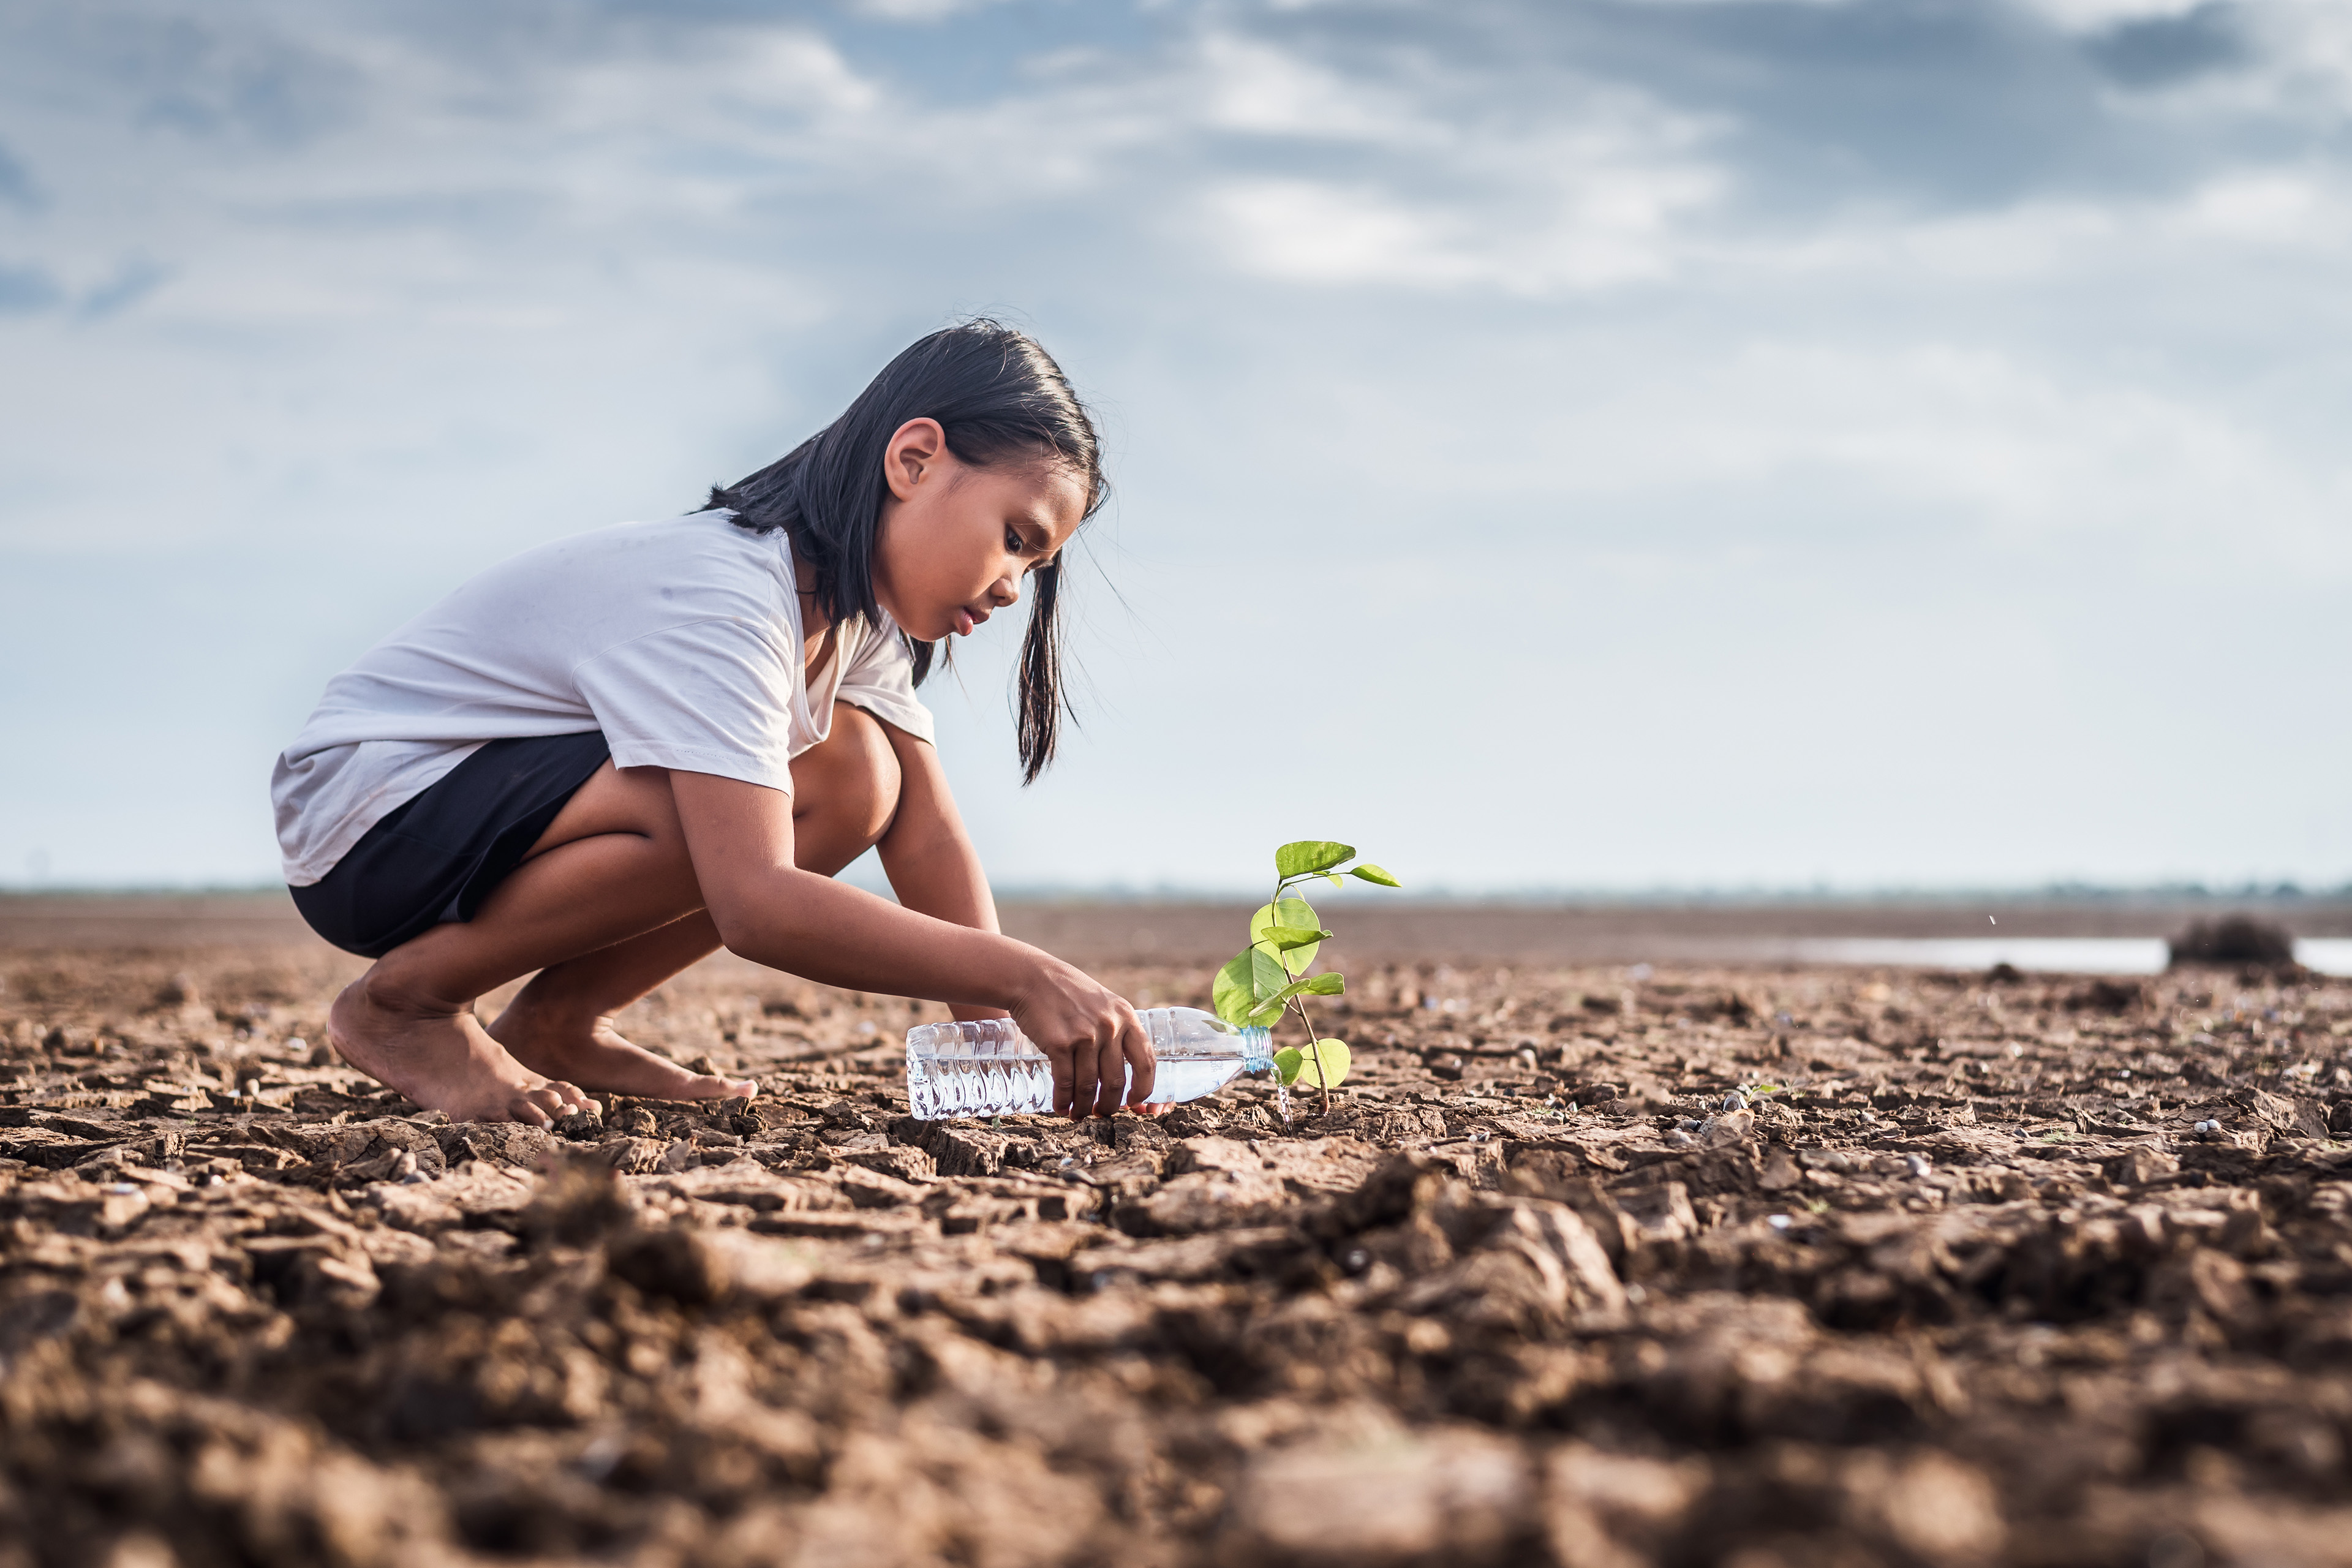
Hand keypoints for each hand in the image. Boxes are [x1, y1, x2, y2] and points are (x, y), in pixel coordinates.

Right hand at [1005, 956, 1155, 1117]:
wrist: (1032, 978)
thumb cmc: (1068, 993)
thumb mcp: (1104, 1004)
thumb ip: (1116, 1029)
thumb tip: (1120, 1071)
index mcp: (1126, 1017)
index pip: (1146, 1062)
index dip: (1143, 1088)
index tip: (1134, 1102)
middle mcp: (1109, 1027)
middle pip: (1115, 1081)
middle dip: (1108, 1105)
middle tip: (1100, 1113)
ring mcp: (1085, 1036)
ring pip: (1088, 1086)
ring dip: (1082, 1106)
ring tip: (1077, 1114)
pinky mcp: (1059, 1043)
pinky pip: (1065, 1082)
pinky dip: (1063, 1100)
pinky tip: (1060, 1107)